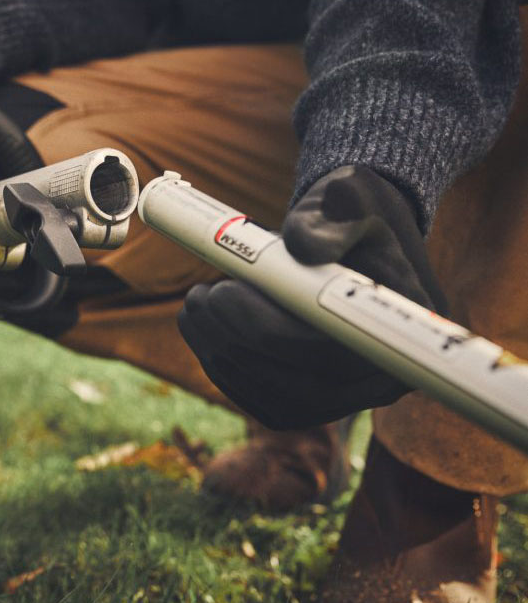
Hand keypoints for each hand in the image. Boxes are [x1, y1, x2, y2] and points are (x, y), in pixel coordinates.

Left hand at [177, 165, 447, 429]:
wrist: (352, 241)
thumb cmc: (353, 215)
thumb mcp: (351, 197)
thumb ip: (334, 214)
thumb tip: (302, 245)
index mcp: (404, 329)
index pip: (333, 352)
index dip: (267, 328)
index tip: (222, 290)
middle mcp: (382, 379)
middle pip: (298, 385)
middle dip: (231, 338)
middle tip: (198, 295)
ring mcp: (344, 399)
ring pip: (271, 398)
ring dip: (219, 352)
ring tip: (197, 302)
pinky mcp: (307, 405)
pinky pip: (257, 400)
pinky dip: (221, 367)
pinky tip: (204, 328)